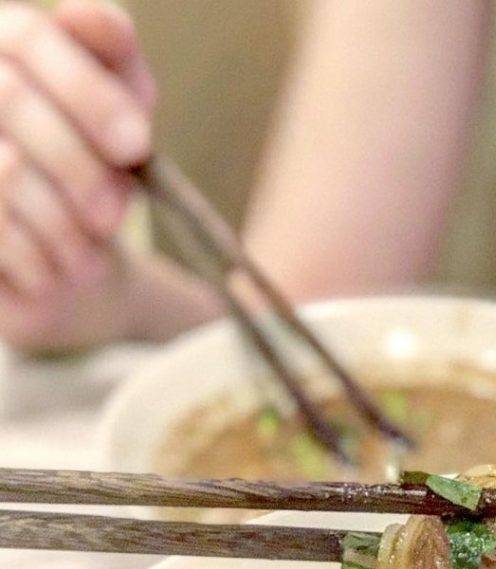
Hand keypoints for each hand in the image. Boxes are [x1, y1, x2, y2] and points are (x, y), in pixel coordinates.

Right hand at [0, 1, 154, 348]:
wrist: (72, 254)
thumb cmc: (99, 165)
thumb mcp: (121, 106)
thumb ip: (113, 55)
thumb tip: (84, 12)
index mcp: (0, 43)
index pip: (28, 39)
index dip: (85, 91)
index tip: (136, 143)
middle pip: (12, 99)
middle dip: (78, 165)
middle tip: (115, 215)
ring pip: (8, 170)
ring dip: (66, 222)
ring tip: (91, 249)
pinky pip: (0, 235)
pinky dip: (45, 262)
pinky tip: (62, 271)